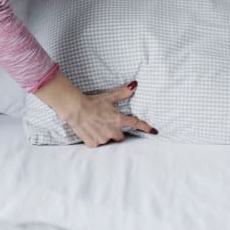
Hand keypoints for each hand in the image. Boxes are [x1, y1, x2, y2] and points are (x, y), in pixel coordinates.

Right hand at [33, 73, 156, 146]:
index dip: (146, 127)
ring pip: (108, 140)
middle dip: (116, 132)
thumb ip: (123, 93)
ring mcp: (103, 138)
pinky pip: (97, 144)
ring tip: (96, 126)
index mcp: (118, 120)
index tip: (154, 131)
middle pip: (120, 137)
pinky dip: (95, 139)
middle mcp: (113, 131)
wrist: (75, 109)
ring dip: (105, 135)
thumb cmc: (92, 101)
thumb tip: (135, 85)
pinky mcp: (94, 144)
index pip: (135, 124)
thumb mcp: (108, 97)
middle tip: (107, 125)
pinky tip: (90, 131)